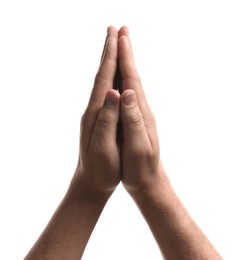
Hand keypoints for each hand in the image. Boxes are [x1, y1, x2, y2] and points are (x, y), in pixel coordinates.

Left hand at [74, 26, 120, 194]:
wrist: (91, 181)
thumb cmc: (101, 168)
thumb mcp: (103, 146)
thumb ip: (107, 118)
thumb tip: (112, 91)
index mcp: (96, 112)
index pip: (104, 79)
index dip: (111, 57)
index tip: (116, 35)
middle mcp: (94, 108)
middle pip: (102, 75)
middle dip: (109, 52)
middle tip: (115, 30)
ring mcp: (96, 113)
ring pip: (104, 82)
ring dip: (109, 63)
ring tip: (114, 47)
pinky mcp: (100, 119)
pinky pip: (105, 93)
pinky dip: (110, 79)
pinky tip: (113, 76)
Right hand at [118, 27, 163, 193]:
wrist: (148, 181)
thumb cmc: (140, 168)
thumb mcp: (138, 146)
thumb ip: (133, 119)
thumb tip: (126, 92)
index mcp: (140, 114)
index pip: (132, 80)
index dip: (125, 58)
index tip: (120, 37)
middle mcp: (140, 109)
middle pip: (132, 76)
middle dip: (126, 53)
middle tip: (119, 31)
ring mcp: (137, 114)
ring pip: (129, 83)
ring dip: (124, 63)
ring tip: (119, 47)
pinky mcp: (133, 120)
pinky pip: (127, 94)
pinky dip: (122, 80)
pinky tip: (120, 77)